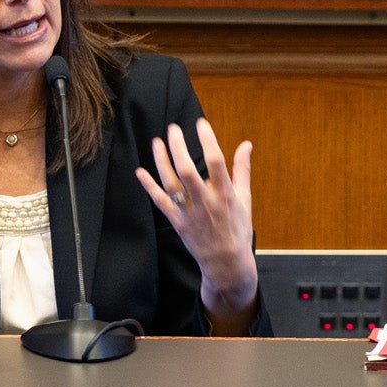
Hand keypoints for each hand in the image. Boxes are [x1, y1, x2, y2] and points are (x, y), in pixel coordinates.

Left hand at [136, 118, 258, 330]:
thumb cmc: (237, 228)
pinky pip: (161, 202)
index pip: (216, 162)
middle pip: (188, 171)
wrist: (226, 263)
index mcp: (225, 194)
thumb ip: (242, 170)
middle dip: (179, 148)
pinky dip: (149, 187)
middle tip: (173, 129)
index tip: (200, 123)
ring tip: (157, 142)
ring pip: (171, 184)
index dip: (208, 141)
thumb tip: (246, 144)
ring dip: (162, 162)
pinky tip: (141, 171)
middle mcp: (206, 202)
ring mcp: (190, 213)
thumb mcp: (245, 198)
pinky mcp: (178, 222)